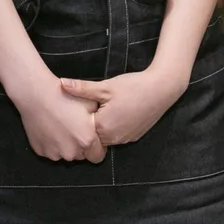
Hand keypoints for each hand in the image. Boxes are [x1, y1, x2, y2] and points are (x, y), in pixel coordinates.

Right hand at [12, 73, 105, 162]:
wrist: (38, 95)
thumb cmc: (65, 97)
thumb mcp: (91, 103)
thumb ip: (100, 121)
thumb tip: (103, 126)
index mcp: (86, 141)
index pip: (98, 156)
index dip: (97, 147)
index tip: (91, 136)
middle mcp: (71, 153)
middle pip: (81, 155)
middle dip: (80, 146)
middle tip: (74, 128)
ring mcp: (54, 154)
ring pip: (65, 154)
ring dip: (66, 145)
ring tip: (61, 126)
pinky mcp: (41, 152)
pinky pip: (51, 151)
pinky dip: (52, 143)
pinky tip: (50, 128)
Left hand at [61, 64, 184, 147]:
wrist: (162, 89)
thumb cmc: (133, 87)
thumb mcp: (106, 86)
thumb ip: (82, 88)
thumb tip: (61, 83)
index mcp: (103, 127)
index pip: (81, 129)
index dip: (76, 119)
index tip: (73, 108)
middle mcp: (113, 138)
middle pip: (92, 136)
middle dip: (87, 124)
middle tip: (86, 108)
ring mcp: (124, 139)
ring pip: (104, 137)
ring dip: (100, 127)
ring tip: (100, 109)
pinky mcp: (133, 137)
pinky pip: (117, 136)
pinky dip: (113, 128)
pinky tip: (115, 112)